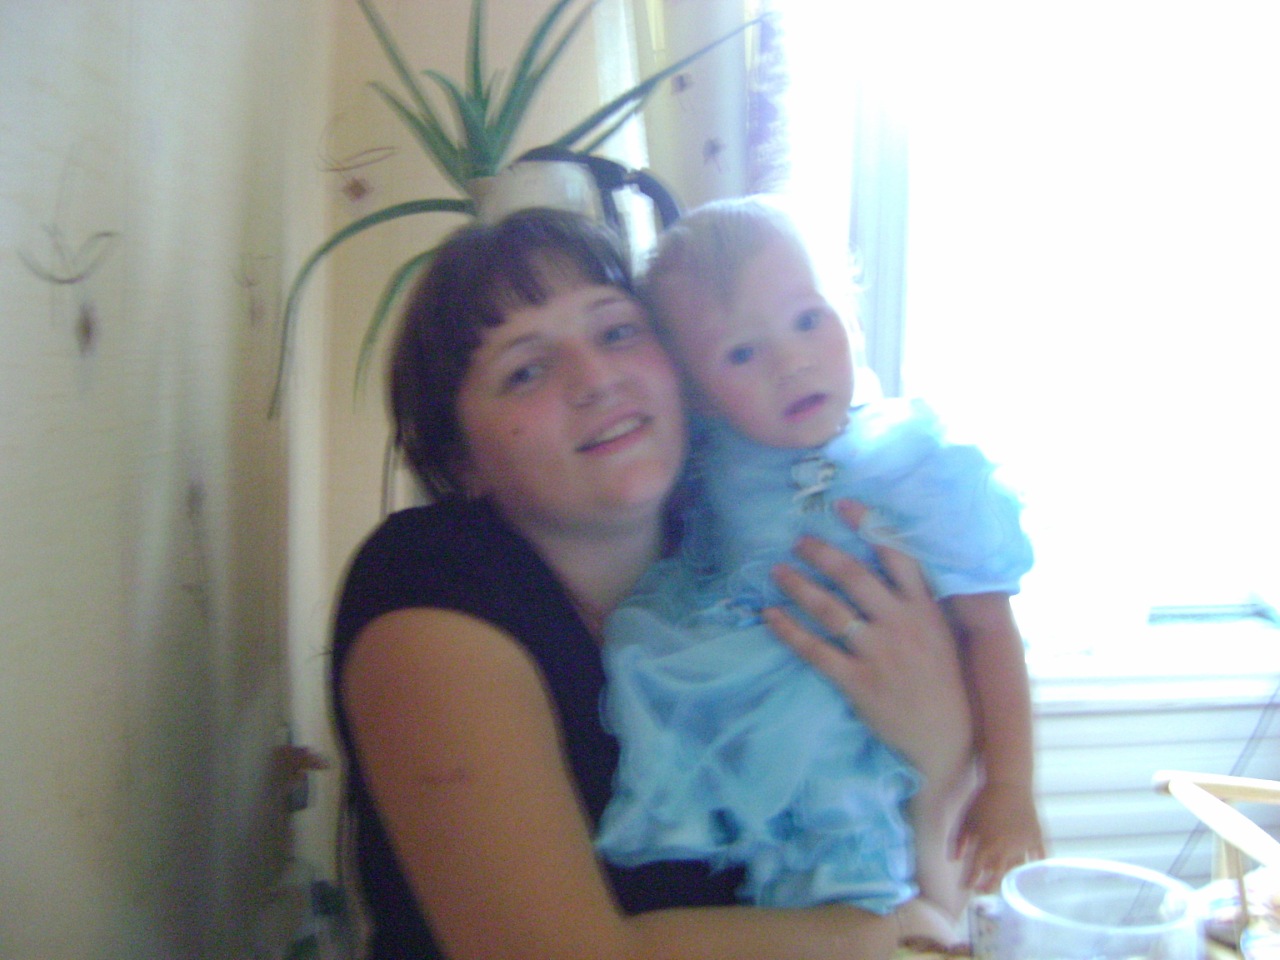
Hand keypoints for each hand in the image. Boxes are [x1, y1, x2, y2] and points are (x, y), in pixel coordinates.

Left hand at [762, 501, 973, 787]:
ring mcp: (879, 653)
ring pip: (830, 609)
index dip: (868, 525)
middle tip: (798, 539)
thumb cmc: (943, 682)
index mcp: (925, 608)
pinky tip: (770, 614)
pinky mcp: (858, 682)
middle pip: (854, 576)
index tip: (843, 504)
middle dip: (821, 553)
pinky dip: (789, 629)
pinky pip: (815, 649)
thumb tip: (893, 563)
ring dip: (799, 585)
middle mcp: (902, 623)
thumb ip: (920, 600)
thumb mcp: (943, 634)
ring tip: (777, 570)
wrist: (947, 739)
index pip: (897, 554)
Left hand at [954, 780, 1045, 891]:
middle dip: (989, 887)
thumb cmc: (983, 800)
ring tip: (1002, 880)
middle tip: (982, 890)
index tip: (965, 888)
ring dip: (1008, 877)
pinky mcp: (1036, 838)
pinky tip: (1032, 872)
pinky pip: (1038, 858)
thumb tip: (954, 860)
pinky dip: (1035, 866)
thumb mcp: (965, 819)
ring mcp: (1023, 845)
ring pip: (1016, 869)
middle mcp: (1005, 850)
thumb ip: (957, 841)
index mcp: (986, 845)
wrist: (1008, 783)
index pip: (976, 871)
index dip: (969, 881)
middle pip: (998, 877)